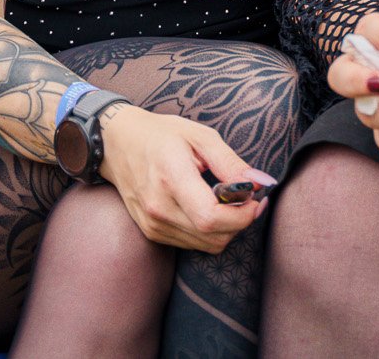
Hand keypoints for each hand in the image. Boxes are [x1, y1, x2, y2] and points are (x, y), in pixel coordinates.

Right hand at [97, 103, 269, 252]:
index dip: (242, 215)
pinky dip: (209, 231)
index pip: (211, 217)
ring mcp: (153, 224)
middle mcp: (159, 208)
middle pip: (213, 236)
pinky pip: (193, 243)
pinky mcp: (152, 232)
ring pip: (206, 245)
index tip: (256, 198)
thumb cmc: (162, 134)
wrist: (117, 144)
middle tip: (248, 198)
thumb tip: (261, 183)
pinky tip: (209, 207)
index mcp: (171, 178)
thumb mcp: (201, 136)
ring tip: (229, 201)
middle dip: (240, 221)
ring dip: (227, 228)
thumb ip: (232, 162)